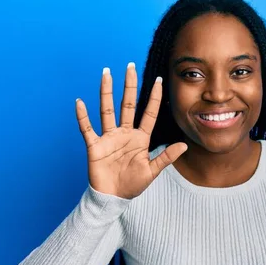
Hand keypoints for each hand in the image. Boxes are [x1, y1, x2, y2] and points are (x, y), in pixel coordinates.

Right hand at [75, 64, 186, 198]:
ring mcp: (109, 138)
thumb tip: (184, 145)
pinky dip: (83, 117)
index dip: (154, 98)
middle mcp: (124, 134)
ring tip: (106, 73)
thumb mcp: (152, 171)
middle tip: (130, 66)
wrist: (113, 198)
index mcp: (140, 138)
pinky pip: (87, 129)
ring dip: (106, 92)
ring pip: (107, 110)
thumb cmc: (132, 185)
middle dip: (129, 86)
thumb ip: (166, 157)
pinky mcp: (95, 146)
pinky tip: (80, 102)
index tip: (160, 80)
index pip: (148, 113)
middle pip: (127, 105)